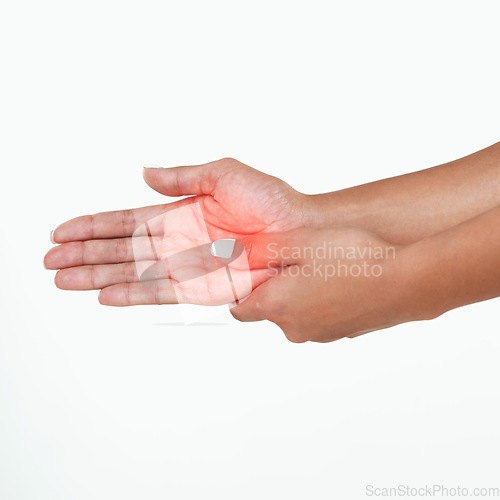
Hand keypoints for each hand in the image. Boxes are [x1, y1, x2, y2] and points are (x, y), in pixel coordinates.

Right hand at [44, 158, 307, 304]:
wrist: (301, 232)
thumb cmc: (271, 202)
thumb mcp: (223, 175)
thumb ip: (182, 177)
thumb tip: (145, 173)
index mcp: (179, 214)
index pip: (125, 221)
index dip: (93, 226)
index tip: (62, 231)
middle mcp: (177, 243)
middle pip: (120, 250)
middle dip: (84, 254)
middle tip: (50, 261)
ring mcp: (186, 267)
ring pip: (131, 272)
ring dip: (97, 275)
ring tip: (64, 279)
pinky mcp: (201, 289)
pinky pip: (159, 292)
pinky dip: (130, 294)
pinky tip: (105, 295)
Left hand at [230, 227, 413, 342]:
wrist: (405, 282)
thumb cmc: (352, 259)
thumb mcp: (300, 241)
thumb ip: (263, 249)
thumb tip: (239, 255)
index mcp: (276, 307)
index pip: (239, 308)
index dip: (242, 288)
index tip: (255, 270)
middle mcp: (293, 328)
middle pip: (269, 309)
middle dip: (276, 286)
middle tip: (297, 259)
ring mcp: (319, 335)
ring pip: (296, 312)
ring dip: (301, 293)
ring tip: (325, 267)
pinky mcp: (341, 334)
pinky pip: (320, 316)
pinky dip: (323, 302)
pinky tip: (343, 280)